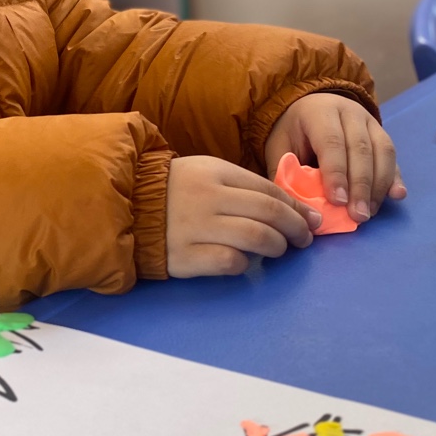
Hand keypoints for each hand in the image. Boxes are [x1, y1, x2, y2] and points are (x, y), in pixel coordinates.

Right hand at [166, 154, 322, 277]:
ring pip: (256, 237)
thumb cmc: (173, 192)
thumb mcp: (205, 174)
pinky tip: (244, 262)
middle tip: (304, 239)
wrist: (124, 210)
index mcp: (215, 172)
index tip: (311, 219)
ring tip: (279, 251)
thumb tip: (290, 207)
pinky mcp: (185, 256)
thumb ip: (242, 187)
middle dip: (296, 227)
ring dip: (277, 246)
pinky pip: (230, 261)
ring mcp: (195, 227)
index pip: (268, 189)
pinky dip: (245, 263)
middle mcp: (208, 197)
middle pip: (269, 212)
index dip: (296, 206)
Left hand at [264, 93, 406, 223]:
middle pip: (361, 149)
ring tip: (369, 212)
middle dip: (361, 186)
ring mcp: (370, 122)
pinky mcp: (382, 133)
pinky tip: (396, 195)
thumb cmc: (293, 132)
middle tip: (358, 216)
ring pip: (382, 152)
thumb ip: (286, 173)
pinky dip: (395, 177)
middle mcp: (349, 112)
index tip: (338, 202)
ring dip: (378, 186)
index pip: (331, 142)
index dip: (336, 173)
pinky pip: (392, 156)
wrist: (311, 107)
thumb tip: (296, 207)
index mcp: (320, 112)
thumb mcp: (280, 147)